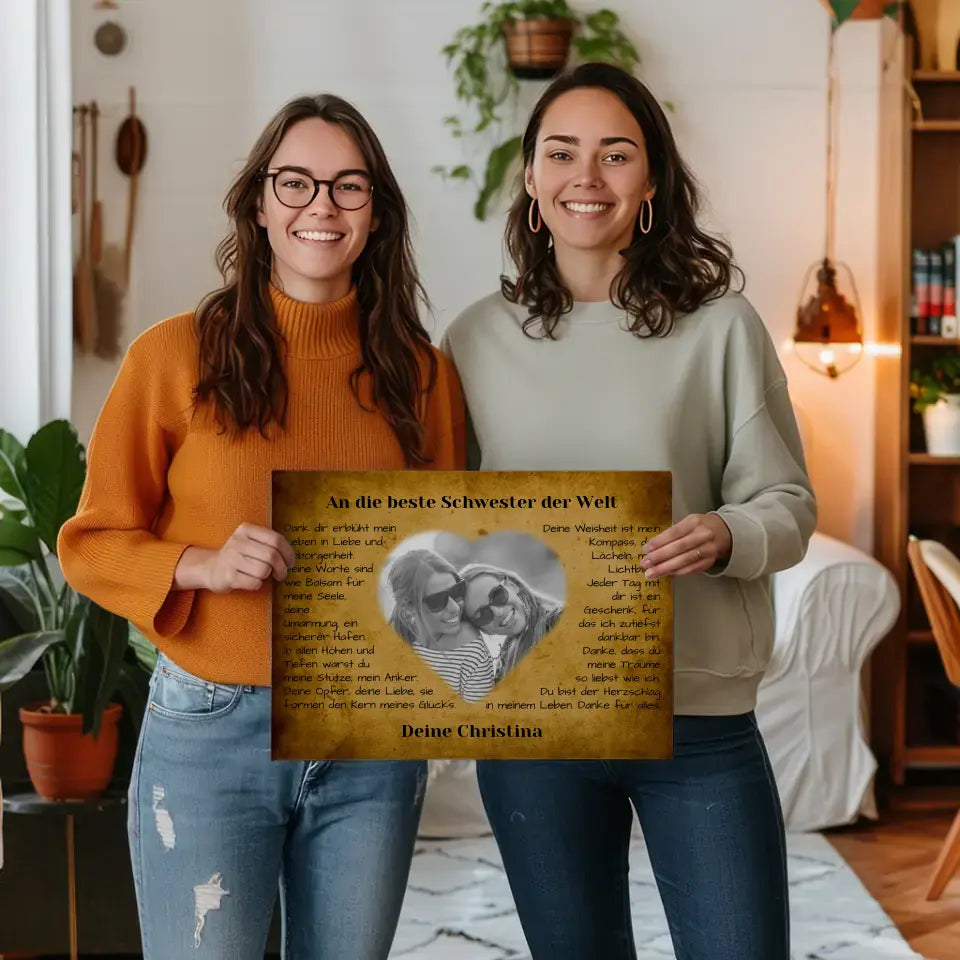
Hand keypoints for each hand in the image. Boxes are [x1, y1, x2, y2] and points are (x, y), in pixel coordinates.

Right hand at [175, 523, 295, 593]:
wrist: (211, 568)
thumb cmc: (240, 556)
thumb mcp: (252, 542)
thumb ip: (270, 544)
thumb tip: (291, 559)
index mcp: (246, 529)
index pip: (276, 539)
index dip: (288, 553)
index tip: (290, 563)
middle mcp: (237, 541)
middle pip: (272, 555)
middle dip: (281, 568)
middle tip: (281, 574)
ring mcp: (231, 558)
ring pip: (264, 570)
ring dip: (267, 576)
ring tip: (261, 575)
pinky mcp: (227, 576)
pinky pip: (254, 583)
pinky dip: (257, 584)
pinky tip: (251, 581)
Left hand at [641, 513, 731, 577]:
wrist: (724, 532)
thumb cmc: (699, 527)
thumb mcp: (687, 522)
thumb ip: (672, 533)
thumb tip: (651, 548)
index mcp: (695, 522)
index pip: (675, 532)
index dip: (659, 541)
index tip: (646, 549)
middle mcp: (703, 535)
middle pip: (679, 547)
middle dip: (660, 557)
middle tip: (645, 563)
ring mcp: (708, 549)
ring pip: (685, 560)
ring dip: (666, 567)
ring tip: (652, 572)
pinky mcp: (710, 561)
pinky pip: (692, 568)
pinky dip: (678, 571)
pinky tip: (667, 573)